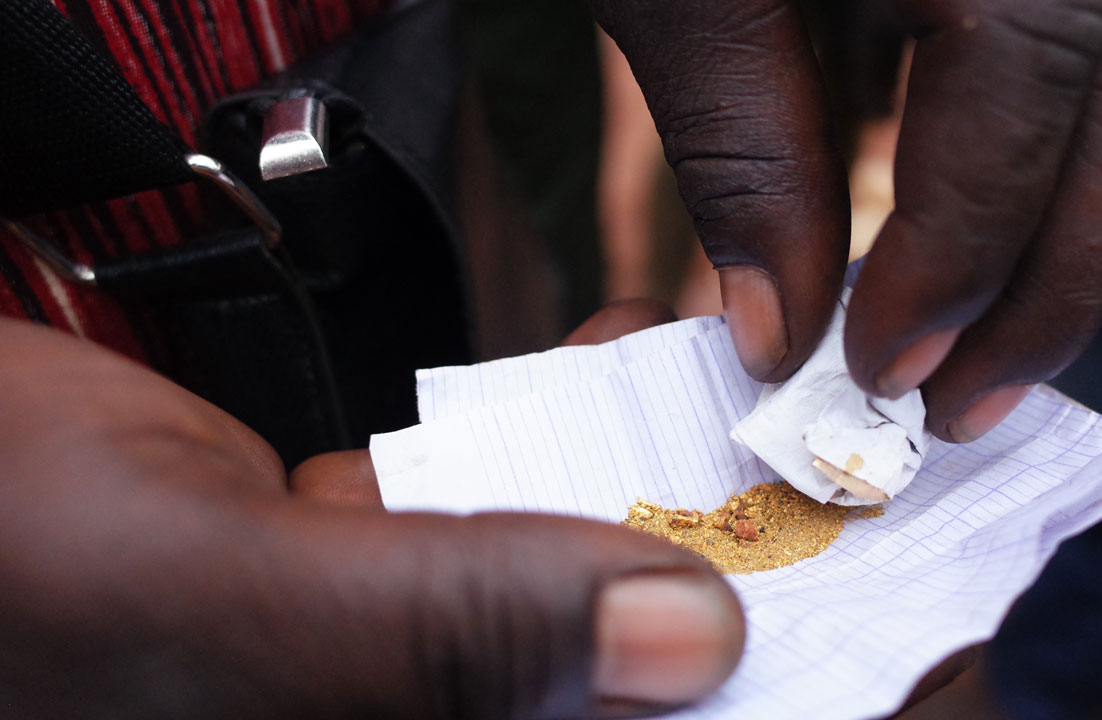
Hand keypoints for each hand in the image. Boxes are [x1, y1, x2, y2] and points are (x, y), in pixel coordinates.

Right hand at [0, 301, 741, 718]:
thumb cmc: (6, 544)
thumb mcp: (216, 600)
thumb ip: (446, 629)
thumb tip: (690, 642)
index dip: (756, 714)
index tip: (868, 633)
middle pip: (591, 691)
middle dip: (704, 584)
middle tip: (795, 489)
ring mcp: (366, 664)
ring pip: (543, 594)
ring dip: (633, 490)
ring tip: (705, 399)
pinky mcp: (347, 575)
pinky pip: (477, 522)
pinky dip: (539, 442)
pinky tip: (596, 367)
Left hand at [590, 0, 1101, 440]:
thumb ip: (740, 150)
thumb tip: (786, 330)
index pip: (1032, 91)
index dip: (966, 255)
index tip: (880, 371)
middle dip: (1060, 273)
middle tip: (968, 404)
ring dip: (1059, 227)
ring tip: (974, 352)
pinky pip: (1065, 43)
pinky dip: (1011, 152)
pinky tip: (940, 234)